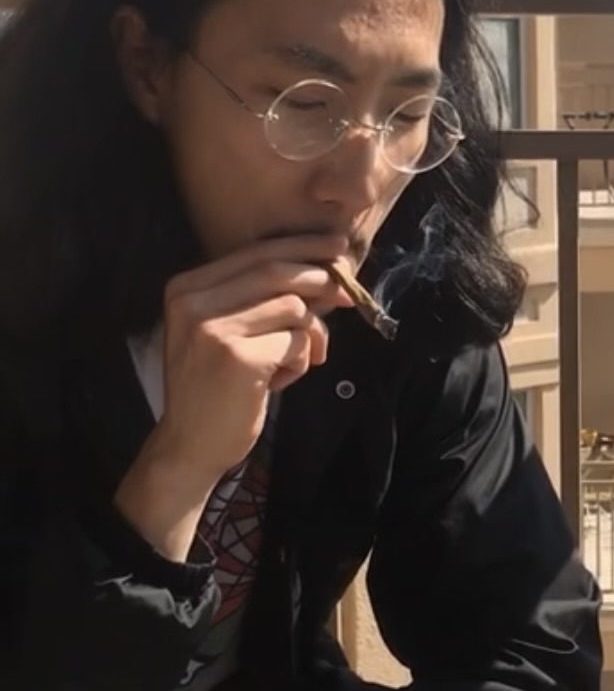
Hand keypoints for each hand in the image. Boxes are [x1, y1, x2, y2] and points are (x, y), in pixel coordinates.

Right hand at [114, 234, 354, 559]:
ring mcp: (214, 329)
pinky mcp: (239, 357)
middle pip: (277, 271)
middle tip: (348, 294)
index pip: (255, 252)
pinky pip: (297, 341)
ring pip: (294, 307)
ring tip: (298, 361)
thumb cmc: (219, 385)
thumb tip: (328, 271)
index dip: (303, 247)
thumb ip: (264, 298)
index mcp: (188, 288)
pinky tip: (280, 381)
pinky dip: (301, 361)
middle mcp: (194, 302)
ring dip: (310, 335)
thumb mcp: (230, 330)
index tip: (338, 246)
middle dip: (321, 279)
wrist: (191, 444)